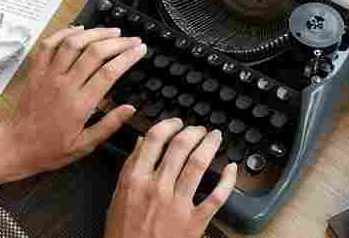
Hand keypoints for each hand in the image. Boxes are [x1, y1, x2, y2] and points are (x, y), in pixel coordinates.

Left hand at [0, 26, 145, 179]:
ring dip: (95, 33)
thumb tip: (130, 108)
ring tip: (112, 31)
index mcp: (80, 104)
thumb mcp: (84, 145)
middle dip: (118, 42)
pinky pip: (49, 44)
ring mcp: (48, 75)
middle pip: (95, 52)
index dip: (128, 57)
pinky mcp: (36, 71)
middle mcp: (64, 84)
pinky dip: (65, 32)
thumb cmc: (50, 149)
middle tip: (132, 39)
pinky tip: (80, 29)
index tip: (140, 49)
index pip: (109, 72)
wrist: (15, 146)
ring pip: (73, 43)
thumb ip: (109, 125)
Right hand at [105, 119, 237, 237]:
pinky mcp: (194, 222)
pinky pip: (217, 196)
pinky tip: (231, 168)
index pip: (155, 139)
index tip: (177, 122)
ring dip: (210, 145)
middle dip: (193, 131)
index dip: (170, 124)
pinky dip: (227, 179)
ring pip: (199, 163)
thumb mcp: (117, 198)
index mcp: (135, 179)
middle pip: (180, 146)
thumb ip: (129, 168)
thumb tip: (140, 143)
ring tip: (215, 137)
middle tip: (199, 129)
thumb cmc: (123, 234)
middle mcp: (157, 188)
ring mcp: (177, 204)